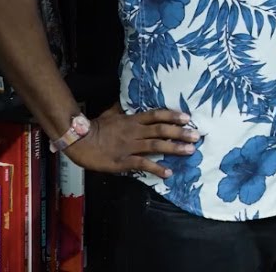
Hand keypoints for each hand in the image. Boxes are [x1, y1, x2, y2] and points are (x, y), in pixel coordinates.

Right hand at [62, 103, 197, 177]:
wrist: (78, 141)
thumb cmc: (94, 127)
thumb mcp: (110, 114)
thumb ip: (121, 109)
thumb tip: (126, 102)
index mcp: (132, 120)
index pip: (156, 115)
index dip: (172, 116)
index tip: (188, 118)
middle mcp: (134, 132)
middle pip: (161, 130)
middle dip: (180, 132)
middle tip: (196, 135)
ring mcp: (129, 146)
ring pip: (155, 145)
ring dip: (174, 148)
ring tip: (190, 151)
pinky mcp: (123, 161)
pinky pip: (142, 164)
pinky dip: (156, 168)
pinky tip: (168, 172)